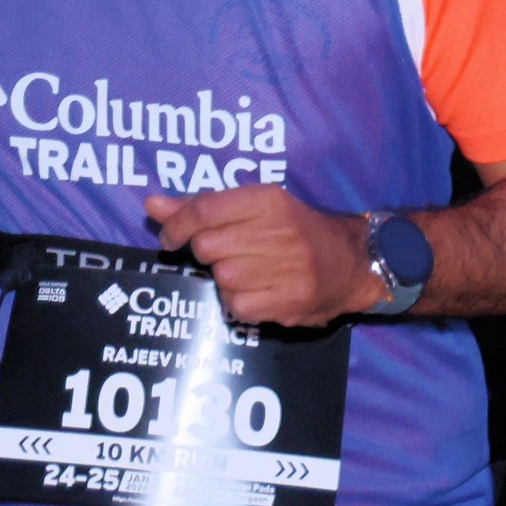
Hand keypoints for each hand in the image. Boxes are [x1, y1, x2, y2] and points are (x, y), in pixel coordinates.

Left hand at [145, 187, 376, 325]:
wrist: (353, 261)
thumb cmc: (296, 231)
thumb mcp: (255, 209)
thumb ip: (202, 208)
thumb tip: (152, 206)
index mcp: (268, 200)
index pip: (203, 210)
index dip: (176, 226)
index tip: (171, 239)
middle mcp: (278, 231)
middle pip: (207, 247)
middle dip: (209, 255)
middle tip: (230, 255)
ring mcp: (287, 267)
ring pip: (221, 279)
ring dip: (227, 280)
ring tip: (253, 273)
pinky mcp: (291, 298)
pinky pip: (237, 305)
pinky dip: (240, 303)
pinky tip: (261, 292)